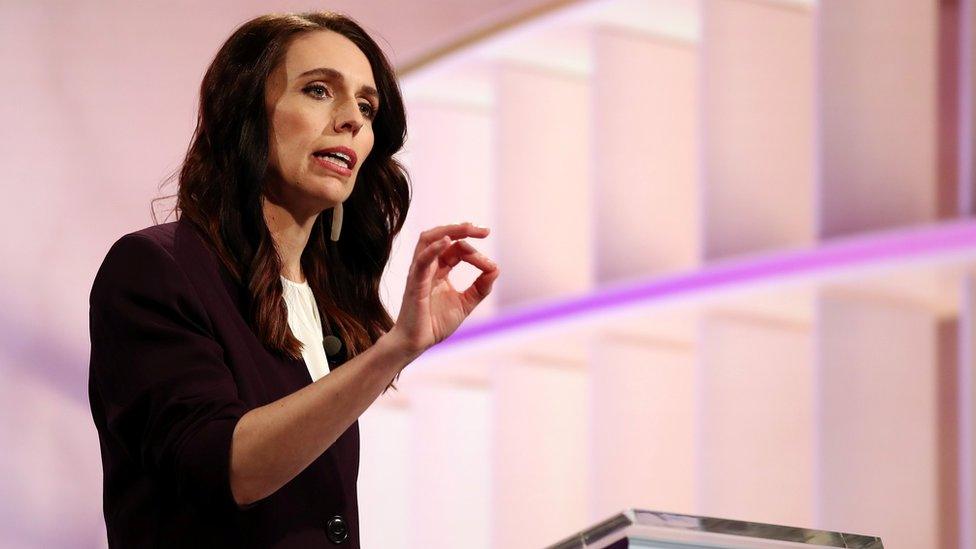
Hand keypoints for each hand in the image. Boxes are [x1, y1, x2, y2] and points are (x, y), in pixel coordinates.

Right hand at [390, 222, 499, 356]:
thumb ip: (480, 287)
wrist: (417, 343)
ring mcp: (419, 272)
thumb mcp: (466, 303)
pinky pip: (422, 260)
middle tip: (484, 231)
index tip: (491, 266)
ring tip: (468, 228)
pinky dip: (434, 248)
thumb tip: (496, 269)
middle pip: (441, 236)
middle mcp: (428, 267)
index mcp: (439, 270)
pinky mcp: (414, 282)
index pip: (456, 250)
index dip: (475, 252)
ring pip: (428, 239)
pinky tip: (448, 242)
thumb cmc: (435, 323)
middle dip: (463, 230)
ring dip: (449, 230)